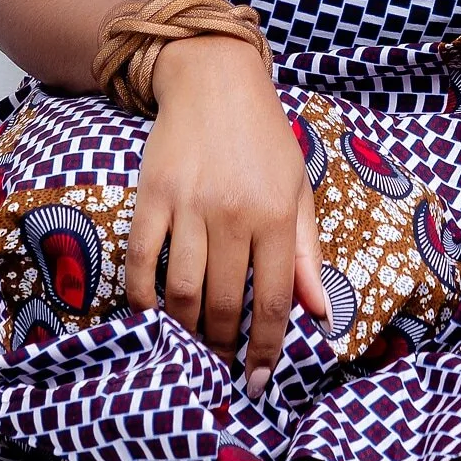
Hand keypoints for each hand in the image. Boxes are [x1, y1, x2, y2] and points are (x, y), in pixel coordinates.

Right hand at [125, 34, 328, 393]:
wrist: (214, 81)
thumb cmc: (264, 140)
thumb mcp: (298, 189)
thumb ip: (306, 253)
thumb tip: (319, 312)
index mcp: (276, 214)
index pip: (275, 298)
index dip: (268, 347)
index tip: (260, 380)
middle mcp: (233, 213)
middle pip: (226, 303)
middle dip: (225, 346)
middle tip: (223, 363)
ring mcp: (188, 206)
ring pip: (183, 291)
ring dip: (187, 330)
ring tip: (194, 344)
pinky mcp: (152, 197)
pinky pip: (141, 260)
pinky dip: (143, 297)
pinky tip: (153, 314)